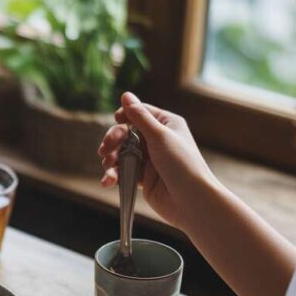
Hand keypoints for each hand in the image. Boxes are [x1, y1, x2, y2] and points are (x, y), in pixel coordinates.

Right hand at [98, 92, 219, 229]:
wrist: (190, 200)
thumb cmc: (181, 164)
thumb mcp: (159, 135)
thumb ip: (139, 116)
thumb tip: (125, 95)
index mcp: (166, 124)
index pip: (139, 113)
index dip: (124, 116)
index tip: (116, 120)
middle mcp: (158, 139)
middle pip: (126, 133)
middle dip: (113, 141)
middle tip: (105, 150)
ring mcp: (150, 159)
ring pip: (122, 153)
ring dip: (111, 160)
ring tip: (108, 167)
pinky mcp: (143, 177)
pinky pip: (124, 171)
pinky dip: (114, 175)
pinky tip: (108, 181)